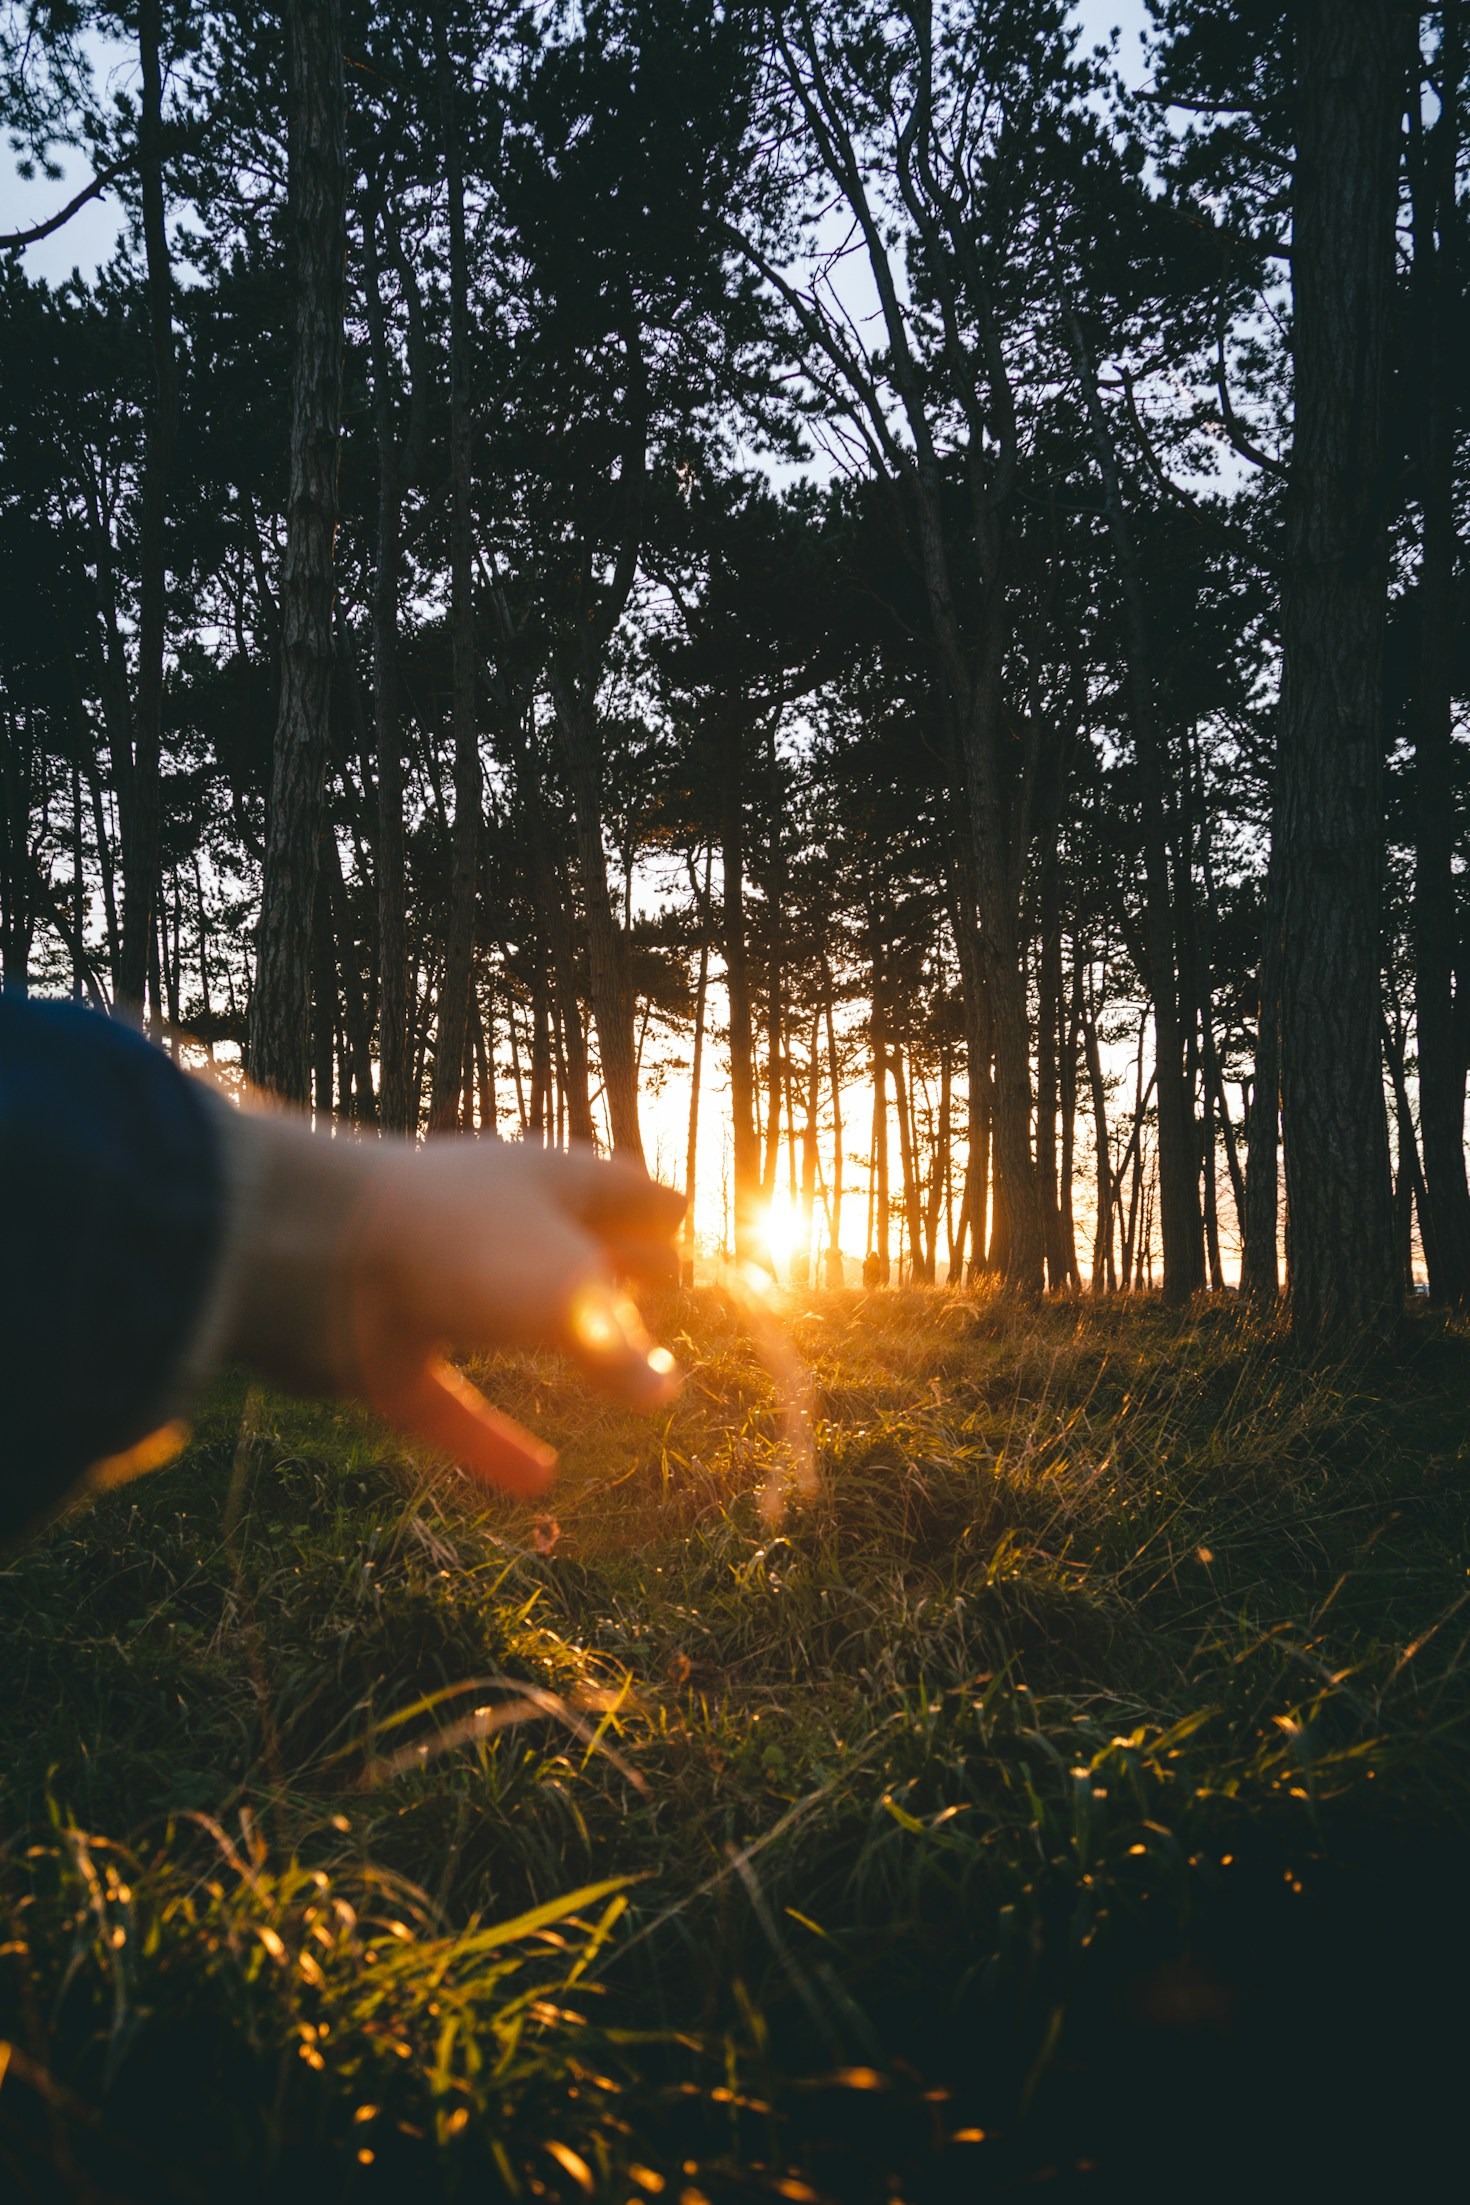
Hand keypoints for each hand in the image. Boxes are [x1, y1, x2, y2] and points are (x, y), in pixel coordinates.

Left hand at [218, 1111, 683, 1497]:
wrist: (307, 1250)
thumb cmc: (465, 1246)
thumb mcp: (570, 1296)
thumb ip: (620, 1349)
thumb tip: (662, 1392)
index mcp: (543, 1180)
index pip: (613, 1187)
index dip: (652, 1207)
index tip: (683, 1217)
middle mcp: (492, 1226)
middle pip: (568, 1249)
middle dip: (618, 1270)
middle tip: (666, 1291)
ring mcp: (436, 1288)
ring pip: (510, 1322)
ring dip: (560, 1349)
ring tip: (619, 1384)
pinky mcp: (388, 1356)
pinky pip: (454, 1408)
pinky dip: (492, 1444)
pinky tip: (540, 1484)